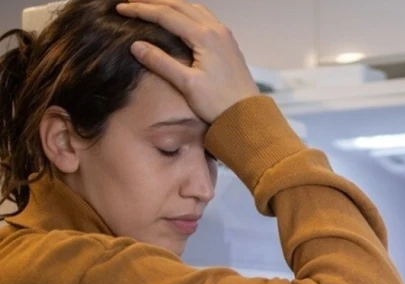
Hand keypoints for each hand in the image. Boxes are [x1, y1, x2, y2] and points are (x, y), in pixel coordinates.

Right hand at [116, 0, 259, 123]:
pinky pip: (204, 17)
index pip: (166, 15)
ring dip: (171, 4)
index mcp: (205, 37)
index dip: (141, 10)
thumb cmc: (219, 103)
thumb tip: (136, 45)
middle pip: (179, 5)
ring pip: (193, 8)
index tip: (121, 9)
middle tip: (131, 2)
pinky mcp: (228, 43)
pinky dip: (186, 12)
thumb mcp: (187, 84)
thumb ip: (161, 62)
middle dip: (153, 2)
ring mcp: (224, 35)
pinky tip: (178, 17)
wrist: (247, 115)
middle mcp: (217, 30)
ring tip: (151, 5)